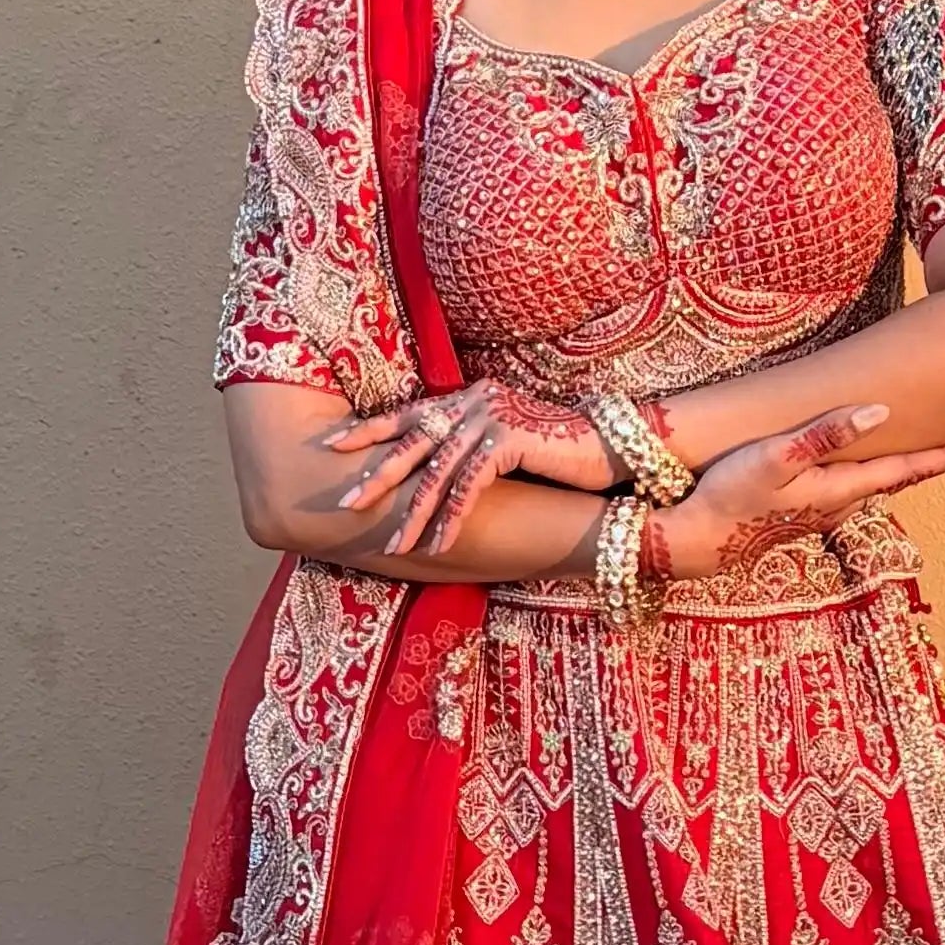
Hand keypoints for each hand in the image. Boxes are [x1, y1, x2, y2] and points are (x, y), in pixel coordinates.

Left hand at [320, 382, 615, 553]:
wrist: (610, 443)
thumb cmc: (561, 449)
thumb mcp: (507, 441)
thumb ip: (474, 446)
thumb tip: (441, 471)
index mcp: (468, 398)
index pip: (410, 414)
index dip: (370, 429)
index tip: (334, 445)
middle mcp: (474, 401)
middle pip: (413, 442)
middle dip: (377, 476)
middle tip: (347, 503)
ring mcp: (490, 418)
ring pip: (438, 472)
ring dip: (414, 514)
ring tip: (394, 544)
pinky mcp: (508, 441)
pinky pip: (470, 487)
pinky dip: (452, 519)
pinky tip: (440, 545)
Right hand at [650, 405, 944, 581]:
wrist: (695, 539)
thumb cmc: (731, 494)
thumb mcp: (776, 458)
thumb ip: (826, 433)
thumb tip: (882, 412)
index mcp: (839, 490)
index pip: (901, 471)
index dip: (939, 460)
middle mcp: (837, 506)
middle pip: (893, 481)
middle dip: (927, 465)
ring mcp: (818, 513)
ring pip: (871, 487)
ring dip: (898, 472)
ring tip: (923, 456)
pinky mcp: (798, 513)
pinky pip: (847, 491)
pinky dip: (867, 477)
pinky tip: (863, 470)